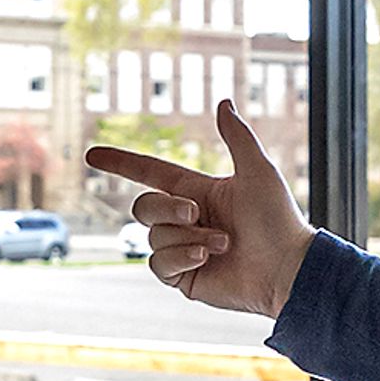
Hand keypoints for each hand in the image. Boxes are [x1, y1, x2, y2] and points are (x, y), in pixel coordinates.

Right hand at [86, 101, 311, 319]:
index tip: (92, 156)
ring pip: (153, 236)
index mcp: (198, 192)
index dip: (121, 163)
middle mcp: (186, 220)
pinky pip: (158, 264)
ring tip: (224, 245)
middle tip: (198, 215)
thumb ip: (237, 138)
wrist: (287, 270)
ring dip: (188, 238)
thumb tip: (223, 103)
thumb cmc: (278, 220)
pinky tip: (207, 260)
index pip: (150, 173)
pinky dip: (180, 257)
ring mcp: (182, 250)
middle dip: (167, 208)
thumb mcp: (258, 171)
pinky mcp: (183, 277)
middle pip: (144, 206)